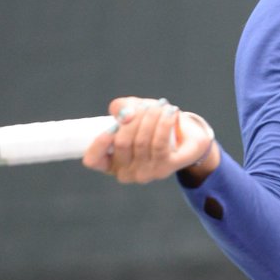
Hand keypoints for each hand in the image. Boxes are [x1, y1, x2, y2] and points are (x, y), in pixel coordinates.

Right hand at [82, 97, 217, 183]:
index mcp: (111, 164)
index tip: (115, 122)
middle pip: (122, 143)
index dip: (100, 140)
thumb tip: (126, 116)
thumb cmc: (151, 123)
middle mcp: (126, 174)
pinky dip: (164, 123)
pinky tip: (169, 112)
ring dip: (151, 117)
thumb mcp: (131, 111)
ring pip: (142, 141)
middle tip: (147, 105)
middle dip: (134, 118)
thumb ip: (121, 108)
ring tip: (161, 105)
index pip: (93, 159)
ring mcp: (146, 174)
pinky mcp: (166, 169)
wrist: (186, 135)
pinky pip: (160, 144)